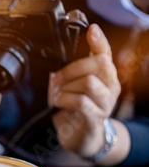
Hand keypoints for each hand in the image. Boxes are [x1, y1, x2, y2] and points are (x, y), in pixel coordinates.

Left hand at [48, 24, 127, 162]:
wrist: (81, 137)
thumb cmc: (75, 109)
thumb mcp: (72, 87)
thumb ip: (70, 73)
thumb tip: (57, 60)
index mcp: (104, 75)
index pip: (105, 53)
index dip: (99, 41)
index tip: (92, 29)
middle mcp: (110, 86)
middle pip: (97, 64)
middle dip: (71, 69)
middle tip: (55, 79)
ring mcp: (106, 103)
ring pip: (88, 82)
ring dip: (66, 87)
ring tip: (56, 95)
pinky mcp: (96, 117)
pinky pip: (81, 102)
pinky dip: (65, 100)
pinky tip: (58, 103)